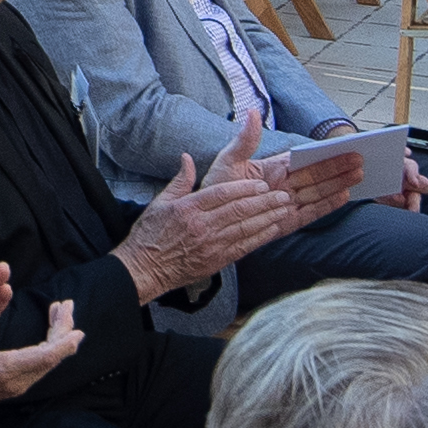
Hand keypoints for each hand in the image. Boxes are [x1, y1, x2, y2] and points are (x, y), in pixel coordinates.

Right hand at [0, 259, 85, 420]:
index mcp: (3, 369)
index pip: (45, 356)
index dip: (64, 342)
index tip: (78, 328)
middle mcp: (14, 381)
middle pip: (52, 358)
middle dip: (63, 331)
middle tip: (66, 306)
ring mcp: (14, 386)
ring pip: (47, 363)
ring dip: (56, 339)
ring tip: (59, 315)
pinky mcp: (11, 386)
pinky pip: (38, 367)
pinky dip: (47, 349)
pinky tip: (47, 336)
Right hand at [118, 141, 311, 300]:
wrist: (144, 269)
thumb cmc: (149, 235)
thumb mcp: (159, 202)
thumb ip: (179, 180)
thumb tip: (187, 158)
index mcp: (188, 208)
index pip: (223, 193)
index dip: (245, 187)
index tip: (261, 183)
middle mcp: (202, 226)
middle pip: (239, 210)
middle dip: (264, 201)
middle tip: (282, 194)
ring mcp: (211, 245)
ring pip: (245, 227)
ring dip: (267, 217)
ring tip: (283, 209)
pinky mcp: (216, 260)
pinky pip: (243, 247)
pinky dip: (259, 237)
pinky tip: (272, 229)